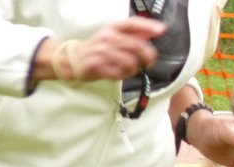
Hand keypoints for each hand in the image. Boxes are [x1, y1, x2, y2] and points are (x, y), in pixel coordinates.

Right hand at [33, 17, 165, 82]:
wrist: (72, 58)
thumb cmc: (97, 47)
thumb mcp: (113, 36)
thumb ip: (132, 35)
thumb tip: (152, 33)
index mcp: (112, 28)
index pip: (133, 24)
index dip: (148, 26)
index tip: (161, 30)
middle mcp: (107, 37)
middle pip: (137, 46)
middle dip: (148, 56)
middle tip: (149, 61)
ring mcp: (102, 52)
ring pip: (130, 62)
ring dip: (135, 68)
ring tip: (131, 69)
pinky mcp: (98, 66)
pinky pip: (120, 74)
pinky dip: (124, 75)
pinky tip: (120, 73)